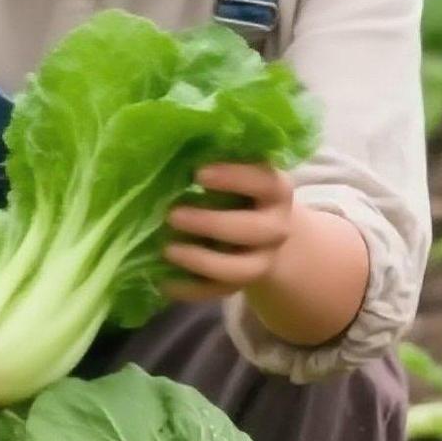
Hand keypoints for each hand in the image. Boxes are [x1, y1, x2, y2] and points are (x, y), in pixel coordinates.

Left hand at [161, 163, 295, 301]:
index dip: (233, 177)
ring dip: (201, 261)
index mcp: (277, 190)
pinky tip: (164, 281)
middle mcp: (276, 228)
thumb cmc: (237, 186)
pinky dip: (191, 289)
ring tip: (167, 250)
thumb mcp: (235, 168)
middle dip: (211, 223)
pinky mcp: (242, 285)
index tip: (198, 173)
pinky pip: (218, 292)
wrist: (261, 226)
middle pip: (252, 230)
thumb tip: (171, 148)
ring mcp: (262, 260)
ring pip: (239, 270)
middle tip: (172, 214)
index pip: (264, 182)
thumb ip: (215, 159)